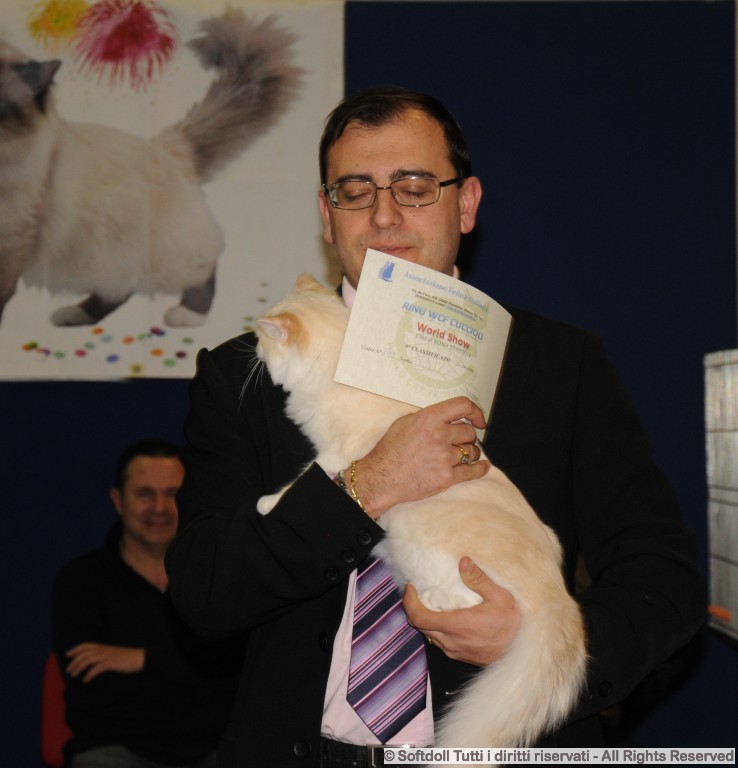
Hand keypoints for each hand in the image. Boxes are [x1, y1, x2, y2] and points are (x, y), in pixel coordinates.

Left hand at [65, 642, 144, 682]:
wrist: (140, 658)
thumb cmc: (128, 658)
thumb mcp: (115, 654)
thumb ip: (105, 656)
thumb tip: (95, 663)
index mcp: (105, 647)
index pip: (87, 645)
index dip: (76, 649)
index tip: (67, 654)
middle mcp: (104, 650)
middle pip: (85, 653)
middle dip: (74, 661)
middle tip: (68, 670)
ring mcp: (107, 656)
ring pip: (88, 659)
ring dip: (79, 668)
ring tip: (74, 675)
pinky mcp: (111, 663)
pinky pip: (96, 668)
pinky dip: (89, 674)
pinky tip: (86, 680)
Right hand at [355, 396, 489, 517]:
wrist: (380, 477)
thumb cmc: (390, 451)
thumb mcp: (406, 422)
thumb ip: (429, 417)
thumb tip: (449, 417)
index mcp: (429, 418)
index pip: (463, 405)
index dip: (476, 411)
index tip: (479, 419)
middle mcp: (439, 435)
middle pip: (469, 431)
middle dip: (467, 436)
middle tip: (460, 441)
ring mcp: (444, 457)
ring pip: (472, 451)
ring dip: (469, 453)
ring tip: (460, 455)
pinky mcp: (447, 477)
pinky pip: (472, 471)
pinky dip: (480, 469)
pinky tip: (482, 467)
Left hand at [403, 557, 519, 665]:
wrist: (524, 653)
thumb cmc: (513, 625)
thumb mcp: (500, 597)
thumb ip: (479, 579)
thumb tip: (463, 562)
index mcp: (456, 626)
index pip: (419, 617)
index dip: (409, 602)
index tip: (410, 588)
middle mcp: (451, 641)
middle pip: (419, 626)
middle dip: (413, 607)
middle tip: (417, 591)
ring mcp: (454, 651)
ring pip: (429, 635)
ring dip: (424, 618)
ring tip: (429, 601)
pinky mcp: (460, 655)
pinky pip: (439, 641)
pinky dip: (435, 627)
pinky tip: (445, 616)